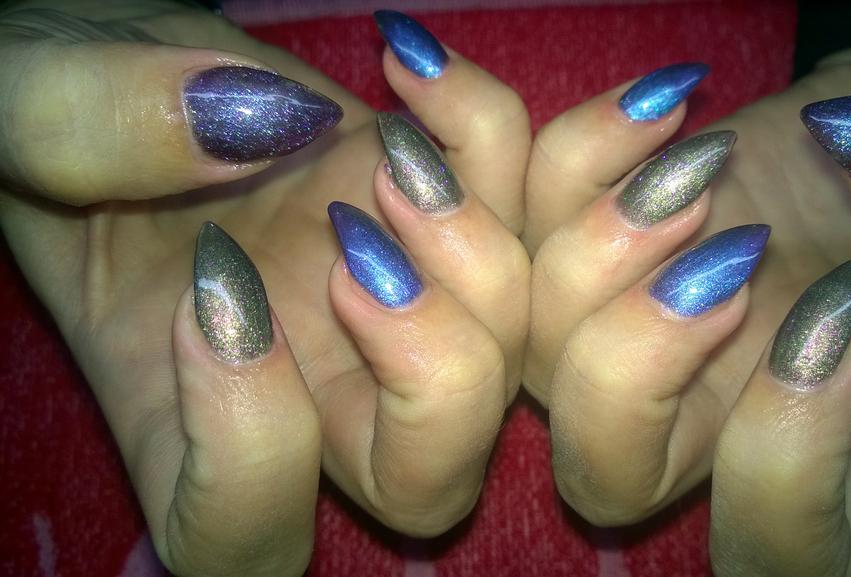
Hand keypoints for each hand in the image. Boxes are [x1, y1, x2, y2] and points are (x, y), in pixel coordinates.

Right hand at [0, 3, 529, 574]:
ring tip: (390, 150)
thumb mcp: (27, 104)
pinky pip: (524, 206)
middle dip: (432, 374)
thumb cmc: (55, 109)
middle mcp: (310, 386)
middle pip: (430, 482)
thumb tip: (238, 125)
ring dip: (476, 255)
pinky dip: (490, 132)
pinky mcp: (440, 213)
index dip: (251, 450)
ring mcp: (392, 307)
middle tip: (352, 239)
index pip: (247, 537)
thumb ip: (90, 128)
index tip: (214, 293)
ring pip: (508, 358)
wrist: (134, 65)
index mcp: (184, 414)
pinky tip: (408, 66)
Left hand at [522, 39, 850, 576]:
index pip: (772, 547)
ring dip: (595, 250)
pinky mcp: (608, 229)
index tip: (838, 325)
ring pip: (537, 350)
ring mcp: (649, 319)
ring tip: (701, 161)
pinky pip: (527, 218)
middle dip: (631, 364)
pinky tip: (671, 101)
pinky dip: (574, 155)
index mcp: (846, 437)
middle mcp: (724, 404)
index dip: (778, 470)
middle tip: (731, 249)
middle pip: (603, 469)